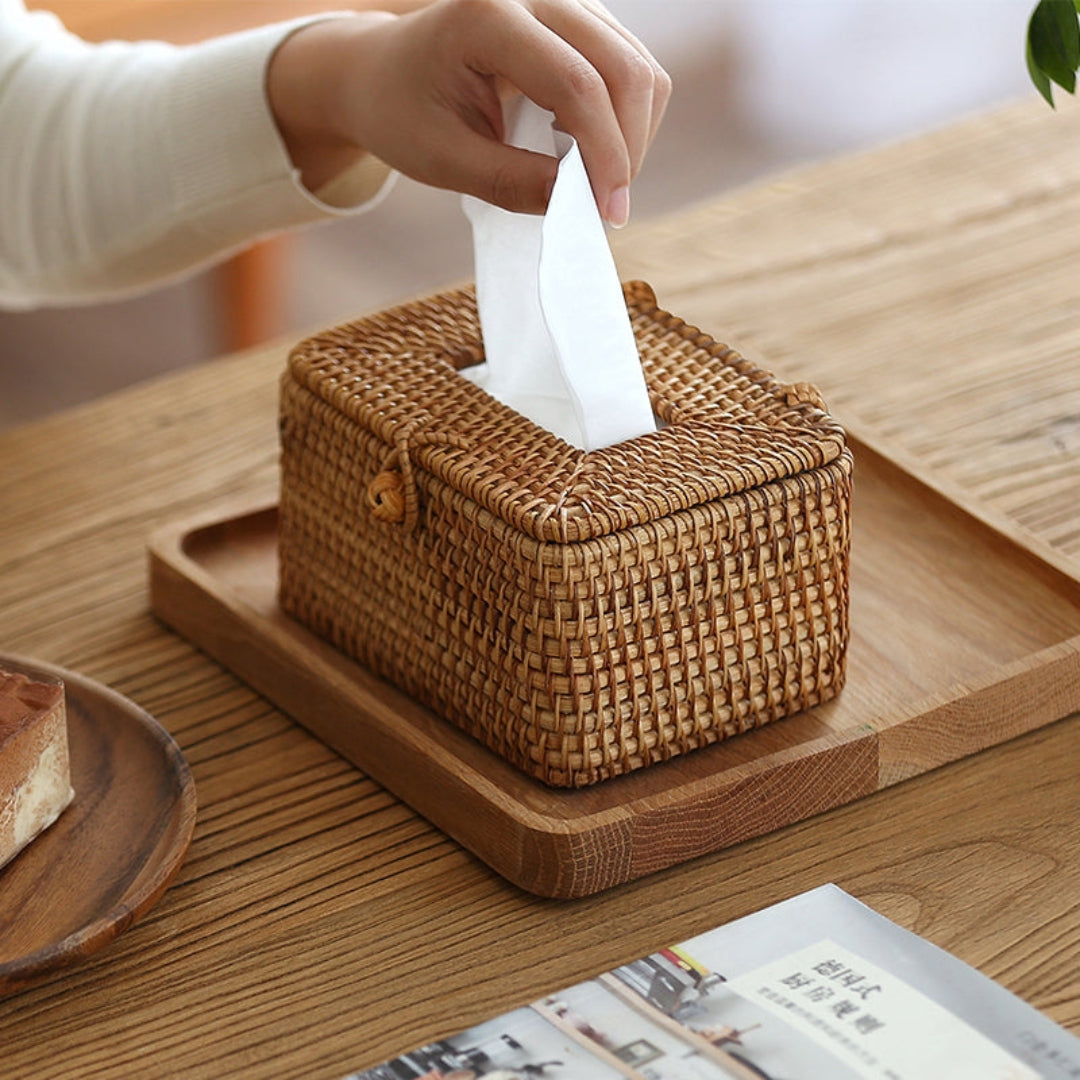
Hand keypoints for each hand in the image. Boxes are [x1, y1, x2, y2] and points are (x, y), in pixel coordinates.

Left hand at [267, 0, 670, 224]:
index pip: (575, 83)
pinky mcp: (578, 19)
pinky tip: (589, 152)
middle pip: (622, 68)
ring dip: (631, 135)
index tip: (607, 213)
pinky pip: (628, 67)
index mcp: (487, 16)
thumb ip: (509, 182)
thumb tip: (577, 205)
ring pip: (636, 67)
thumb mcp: (443, 159)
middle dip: (627, 147)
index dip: (604, 153)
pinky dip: (624, 119)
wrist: (382, 74)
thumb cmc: (403, 113)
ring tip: (593, 183)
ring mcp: (562, 1)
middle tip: (606, 208)